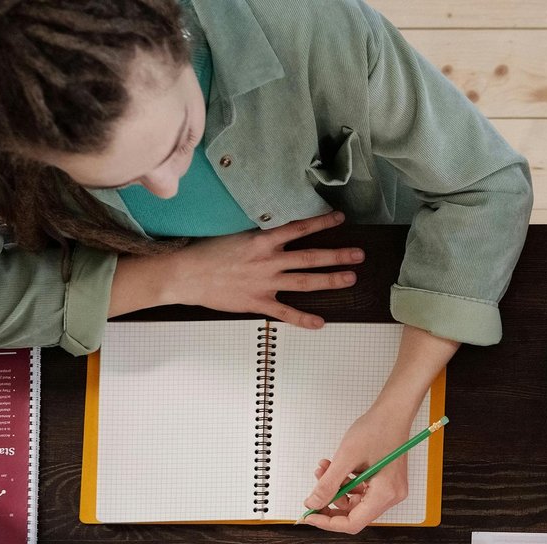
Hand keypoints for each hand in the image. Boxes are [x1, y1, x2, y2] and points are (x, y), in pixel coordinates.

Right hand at [162, 211, 362, 327]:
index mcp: (262, 240)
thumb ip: (259, 236)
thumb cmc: (207, 253)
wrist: (185, 274)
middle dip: (338, 255)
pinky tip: (321, 323)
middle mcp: (268, 260)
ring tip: (351, 278)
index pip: (299, 228)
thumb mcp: (235, 235)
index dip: (321, 223)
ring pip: (305, 281)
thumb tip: (277, 231)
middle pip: (311, 256)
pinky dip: (303, 319)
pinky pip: (285, 313)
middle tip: (360, 254)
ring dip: (330, 280)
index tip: (341, 218)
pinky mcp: (257, 302)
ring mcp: (265, 282)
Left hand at [302, 400, 416, 531]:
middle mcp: (391, 496)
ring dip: (336, 488)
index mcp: (385, 493)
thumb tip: (313, 503)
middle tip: (313, 492)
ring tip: (325, 469)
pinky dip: (346, 481)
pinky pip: (361, 490)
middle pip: (354, 514)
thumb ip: (328, 484)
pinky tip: (336, 467)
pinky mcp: (385, 482)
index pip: (353, 523)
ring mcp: (389, 490)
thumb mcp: (346, 458)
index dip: (328, 522)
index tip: (310, 515)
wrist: (392, 413)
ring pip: (355, 502)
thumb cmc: (376, 429)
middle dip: (331, 501)